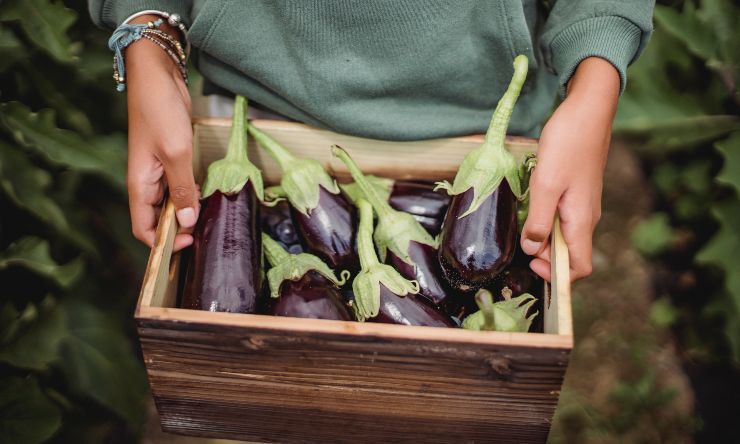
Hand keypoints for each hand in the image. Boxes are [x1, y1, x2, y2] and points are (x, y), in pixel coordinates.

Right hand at [125, 15, 197, 250]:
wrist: (157, 75)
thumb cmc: (160, 111)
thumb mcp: (175, 152)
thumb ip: (181, 189)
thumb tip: (185, 222)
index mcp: (139, 184)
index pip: (144, 229)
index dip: (163, 243)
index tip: (188, 243)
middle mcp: (146, 182)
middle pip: (158, 219)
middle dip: (177, 231)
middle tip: (204, 235)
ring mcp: (159, 170)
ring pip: (171, 203)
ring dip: (187, 213)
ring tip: (209, 220)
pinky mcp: (171, 159)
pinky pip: (179, 186)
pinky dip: (191, 194)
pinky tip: (207, 197)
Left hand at [520, 57, 619, 281]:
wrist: (588, 110)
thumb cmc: (569, 143)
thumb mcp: (546, 184)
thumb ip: (538, 220)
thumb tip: (532, 249)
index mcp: (581, 221)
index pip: (580, 268)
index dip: (557, 275)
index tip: (531, 264)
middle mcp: (586, 217)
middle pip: (568, 253)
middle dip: (544, 254)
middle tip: (519, 240)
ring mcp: (582, 204)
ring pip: (563, 234)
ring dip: (542, 235)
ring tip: (522, 219)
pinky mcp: (576, 191)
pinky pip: (561, 216)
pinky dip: (545, 218)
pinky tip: (530, 204)